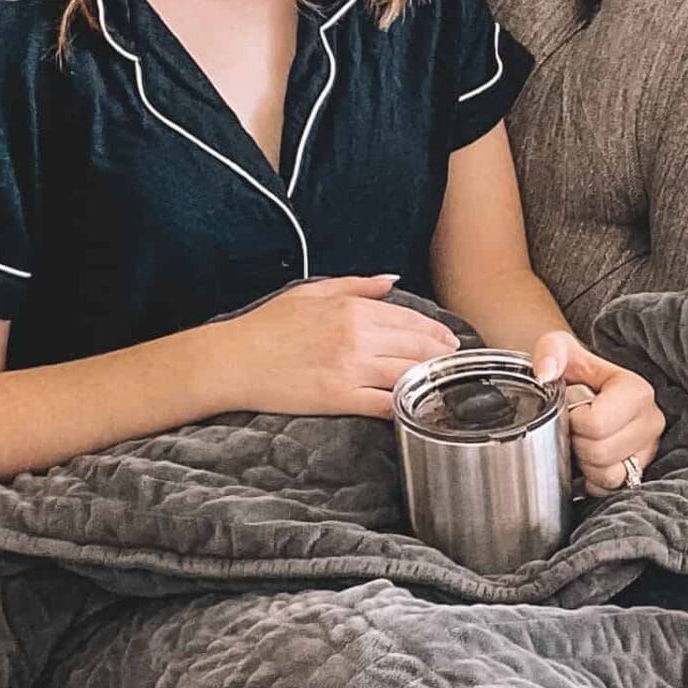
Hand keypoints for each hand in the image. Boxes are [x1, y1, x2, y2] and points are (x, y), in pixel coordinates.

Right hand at [208, 273, 459, 417]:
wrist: (232, 360)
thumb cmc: (267, 326)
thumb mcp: (312, 292)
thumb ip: (356, 285)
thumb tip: (391, 279)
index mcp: (352, 309)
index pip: (410, 320)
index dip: (435, 333)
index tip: (448, 342)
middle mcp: (356, 337)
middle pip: (417, 347)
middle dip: (441, 357)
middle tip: (454, 364)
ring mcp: (350, 369)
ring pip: (408, 375)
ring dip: (431, 381)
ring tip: (443, 386)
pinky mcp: (339, 398)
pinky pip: (385, 404)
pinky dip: (406, 406)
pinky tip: (418, 408)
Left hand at [531, 330, 662, 493]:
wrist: (583, 387)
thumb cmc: (573, 369)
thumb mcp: (559, 348)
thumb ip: (550, 352)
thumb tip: (546, 373)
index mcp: (637, 391)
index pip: (598, 424)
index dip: (574, 422)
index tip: (571, 411)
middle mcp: (652, 421)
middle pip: (601, 453)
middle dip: (577, 444)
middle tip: (573, 429)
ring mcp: (649, 449)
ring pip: (609, 476)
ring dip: (586, 464)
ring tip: (582, 442)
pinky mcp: (642, 471)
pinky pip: (611, 489)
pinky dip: (593, 480)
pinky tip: (589, 459)